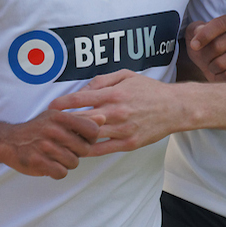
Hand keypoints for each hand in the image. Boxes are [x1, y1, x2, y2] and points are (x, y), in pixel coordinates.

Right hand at [0, 110, 103, 179]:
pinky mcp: (38, 162)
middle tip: (65, 150)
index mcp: (60, 117)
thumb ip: (81, 119)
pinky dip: (57, 171)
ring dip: (67, 163)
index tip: (82, 140)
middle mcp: (53, 130)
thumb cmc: (37, 129)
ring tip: (56, 157)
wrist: (8, 141)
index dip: (90, 138)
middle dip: (78, 153)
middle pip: (84, 149)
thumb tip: (104, 118)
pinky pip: (61, 173)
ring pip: (73, 162)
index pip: (92, 130)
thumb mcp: (57, 118)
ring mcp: (45, 146)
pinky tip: (49, 165)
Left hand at [50, 71, 179, 156]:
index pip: (81, 99)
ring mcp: (123, 130)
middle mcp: (116, 112)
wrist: (175, 108)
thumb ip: (102, 81)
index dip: (63, 103)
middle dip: (64, 122)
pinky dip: (88, 150)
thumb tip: (83, 90)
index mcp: (114, 94)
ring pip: (91, 136)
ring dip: (74, 137)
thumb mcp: (126, 76)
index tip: (51, 107)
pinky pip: (103, 150)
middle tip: (50, 124)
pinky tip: (78, 149)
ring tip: (60, 139)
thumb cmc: (149, 90)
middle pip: (82, 119)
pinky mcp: (129, 143)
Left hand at [184, 15, 225, 81]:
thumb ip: (195, 29)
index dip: (204, 35)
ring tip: (213, 65)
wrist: (212, 65)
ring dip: (211, 67)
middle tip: (205, 58)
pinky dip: (220, 77)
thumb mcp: (194, 34)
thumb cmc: (204, 47)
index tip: (194, 46)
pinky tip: (221, 73)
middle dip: (205, 56)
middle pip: (217, 46)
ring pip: (221, 63)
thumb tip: (199, 32)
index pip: (219, 24)